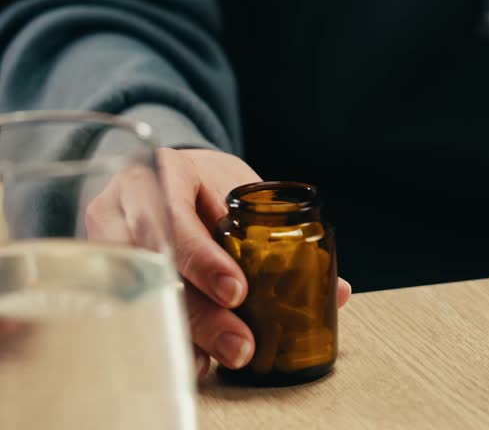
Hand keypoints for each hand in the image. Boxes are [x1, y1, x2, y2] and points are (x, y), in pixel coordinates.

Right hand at [86, 149, 351, 377]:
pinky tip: (194, 359)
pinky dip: (169, 336)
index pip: (174, 219)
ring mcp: (105, 239)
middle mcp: (123, 207)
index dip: (204, 260)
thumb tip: (339, 291)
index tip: (238, 292)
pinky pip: (132, 307)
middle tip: (241, 345)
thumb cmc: (206, 182)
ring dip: (187, 333)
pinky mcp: (105, 268)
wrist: (166, 172)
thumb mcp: (239, 188)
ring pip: (142, 294)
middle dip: (201, 314)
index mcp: (161, 173)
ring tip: (220, 361)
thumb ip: (278, 232)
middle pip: (156, 269)